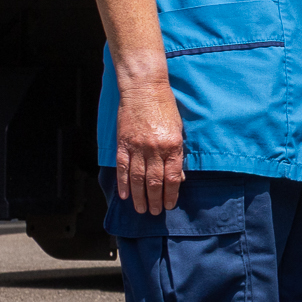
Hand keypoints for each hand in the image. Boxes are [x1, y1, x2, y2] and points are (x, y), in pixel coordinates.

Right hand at [113, 72, 185, 215]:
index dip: (171, 194)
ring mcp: (137, 147)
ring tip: (142, 209)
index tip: (170, 205)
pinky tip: (125, 195)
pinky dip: (123, 183)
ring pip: (137, 178)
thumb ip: (178, 153)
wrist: (144, 89)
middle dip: (156, 200)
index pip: (173, 177)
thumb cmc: (165, 107)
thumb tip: (178, 176)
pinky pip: (122, 168)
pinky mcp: (123, 143)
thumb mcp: (179, 129)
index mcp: (173, 145)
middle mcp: (155, 149)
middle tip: (155, 212)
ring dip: (140, 196)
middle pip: (155, 181)